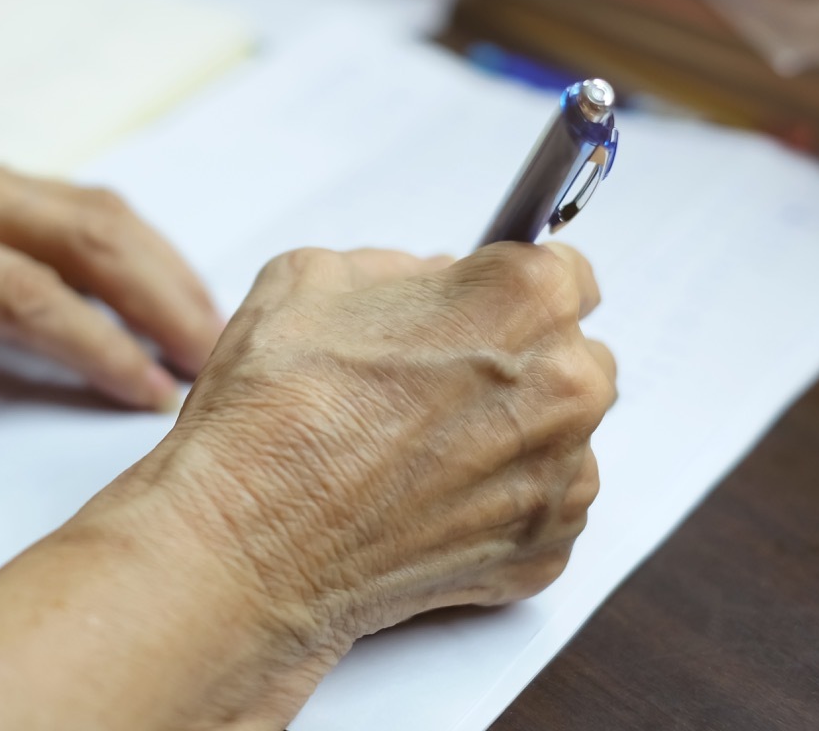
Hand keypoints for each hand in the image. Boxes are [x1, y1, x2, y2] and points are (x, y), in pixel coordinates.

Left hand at [0, 93, 221, 468]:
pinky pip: (70, 199)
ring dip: (160, 264)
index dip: (96, 345)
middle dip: (162, 297)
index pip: (21, 293)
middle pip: (84, 235)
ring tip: (208, 322)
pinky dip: (129, 242)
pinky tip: (153, 278)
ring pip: (90, 207)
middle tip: (214, 357)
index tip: (149, 391)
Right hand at [114, 243, 615, 721]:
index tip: (487, 309)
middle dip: (516, 362)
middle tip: (435, 383)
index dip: (512, 290)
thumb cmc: (275, 415)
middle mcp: (565, 388)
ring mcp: (562, 477)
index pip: (567, 274)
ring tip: (418, 450)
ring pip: (557, 436)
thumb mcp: (311, 278)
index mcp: (523, 302)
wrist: (248, 543)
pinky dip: (495, 504)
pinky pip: (539, 507)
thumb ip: (398, 269)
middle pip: (570, 357)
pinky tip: (424, 500)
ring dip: (509, 435)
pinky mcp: (544, 549)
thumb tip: (427, 285)